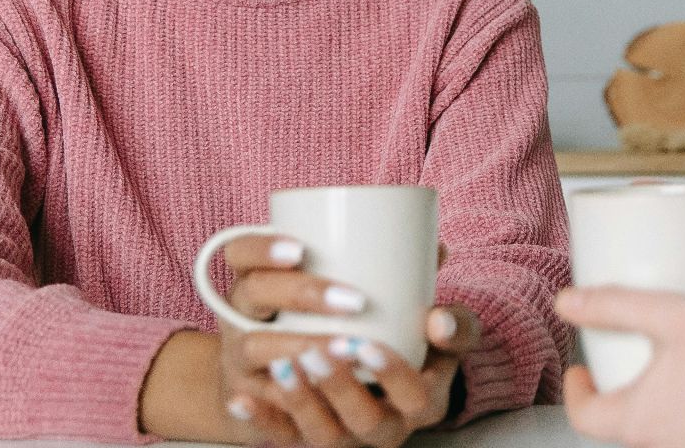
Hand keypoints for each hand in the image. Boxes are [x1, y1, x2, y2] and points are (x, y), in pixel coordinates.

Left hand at [217, 234, 479, 446]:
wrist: (382, 384)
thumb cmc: (418, 346)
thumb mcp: (443, 333)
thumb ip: (445, 298)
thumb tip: (439, 256)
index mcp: (424, 401)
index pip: (417, 398)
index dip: (392, 375)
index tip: (366, 343)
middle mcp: (387, 429)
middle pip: (366, 422)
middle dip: (339, 388)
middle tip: (318, 350)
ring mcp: (347, 438)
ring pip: (322, 435)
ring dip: (301, 401)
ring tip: (281, 365)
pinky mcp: (310, 439)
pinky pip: (283, 439)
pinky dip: (261, 419)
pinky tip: (240, 398)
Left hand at [559, 175, 684, 447]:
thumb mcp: (681, 310)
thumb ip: (625, 296)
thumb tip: (604, 270)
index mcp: (641, 420)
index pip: (585, 417)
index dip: (577, 388)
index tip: (582, 364)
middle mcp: (667, 443)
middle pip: (624, 419)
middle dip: (621, 382)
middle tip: (626, 347)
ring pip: (664, 423)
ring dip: (660, 393)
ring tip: (671, 352)